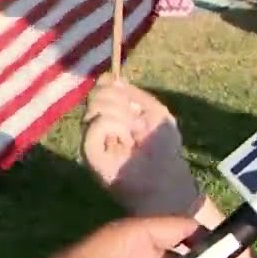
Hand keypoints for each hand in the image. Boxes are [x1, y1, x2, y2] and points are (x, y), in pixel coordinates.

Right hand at [82, 78, 201, 216]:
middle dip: (122, 102)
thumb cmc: (165, 149)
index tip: (132, 99)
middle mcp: (99, 124)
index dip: (113, 85)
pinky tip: (125, 140)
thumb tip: (109, 77)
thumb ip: (134, 94)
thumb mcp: (155, 112)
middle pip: (97, 93)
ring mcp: (93, 139)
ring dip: (122, 116)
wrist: (167, 179)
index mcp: (115, 113)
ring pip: (96, 106)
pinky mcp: (89, 153)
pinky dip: (114, 126)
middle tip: (138, 123)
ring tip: (134, 134)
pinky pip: (95, 124)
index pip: (102, 86)